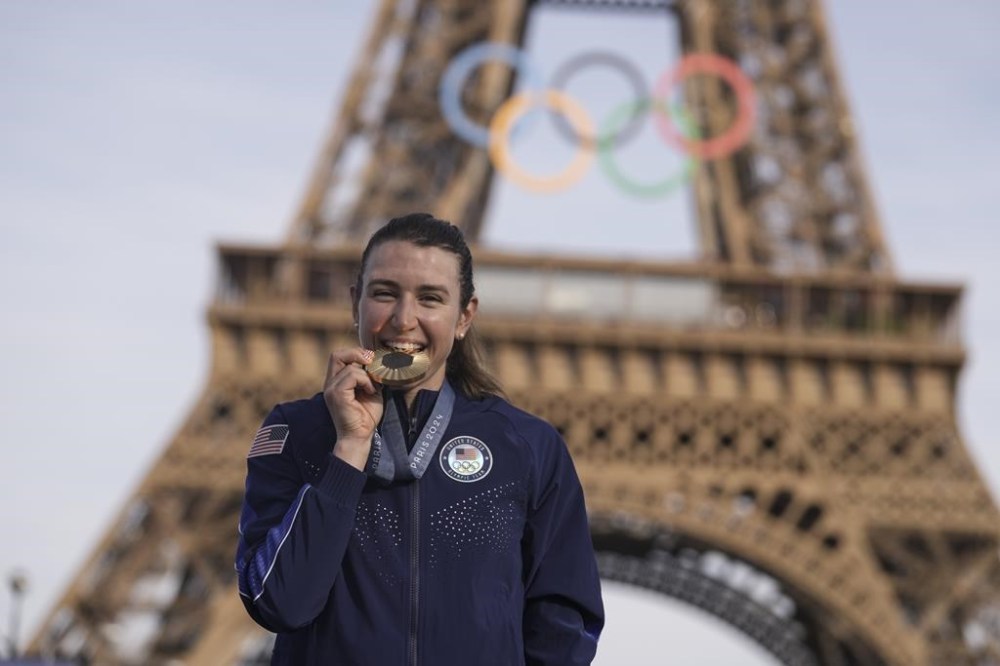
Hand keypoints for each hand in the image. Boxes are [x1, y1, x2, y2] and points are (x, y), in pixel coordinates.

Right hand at [323, 349, 382, 469]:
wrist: (360, 436)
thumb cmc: (366, 416)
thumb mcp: (370, 389)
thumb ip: (368, 375)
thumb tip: (376, 361)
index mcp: (336, 381)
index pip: (339, 356)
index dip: (355, 353)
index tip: (371, 360)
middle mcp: (330, 383)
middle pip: (337, 354)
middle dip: (357, 353)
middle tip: (372, 362)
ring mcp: (331, 388)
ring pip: (350, 366)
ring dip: (367, 375)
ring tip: (372, 388)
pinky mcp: (336, 394)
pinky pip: (353, 375)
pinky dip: (365, 381)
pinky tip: (370, 392)